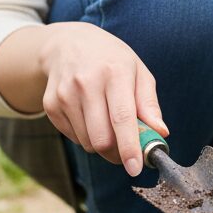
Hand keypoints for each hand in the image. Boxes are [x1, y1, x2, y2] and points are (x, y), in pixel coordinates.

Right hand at [39, 22, 167, 176]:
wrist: (69, 44)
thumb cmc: (111, 59)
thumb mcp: (137, 71)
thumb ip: (149, 103)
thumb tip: (160, 133)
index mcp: (114, 72)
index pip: (122, 118)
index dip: (129, 146)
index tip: (135, 168)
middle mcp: (87, 83)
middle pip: (101, 138)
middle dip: (117, 153)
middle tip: (127, 151)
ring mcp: (65, 94)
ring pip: (87, 142)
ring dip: (102, 145)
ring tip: (108, 125)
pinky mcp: (51, 105)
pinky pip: (74, 138)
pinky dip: (86, 137)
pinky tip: (90, 117)